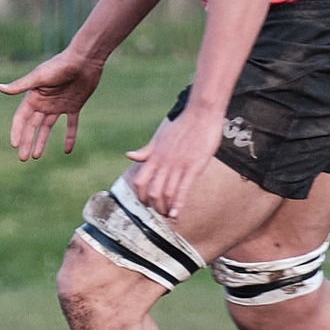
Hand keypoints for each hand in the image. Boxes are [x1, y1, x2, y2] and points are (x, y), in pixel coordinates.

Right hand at [0, 50, 103, 159]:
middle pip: (32, 126)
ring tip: (36, 156)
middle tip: (23, 158)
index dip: (17, 131)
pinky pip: (71, 124)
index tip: (14, 145)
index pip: (21, 118)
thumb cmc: (59, 66)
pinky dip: (69, 136)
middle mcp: (44, 103)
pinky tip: (67, 150)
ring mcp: (58, 105)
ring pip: (47, 127)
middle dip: (27, 141)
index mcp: (33, 97)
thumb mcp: (38, 77)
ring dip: (42, 141)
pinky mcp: (74, 106)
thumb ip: (20, 86)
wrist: (84, 60)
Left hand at [125, 105, 222, 219]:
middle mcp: (163, 163)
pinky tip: (176, 214)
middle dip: (153, 205)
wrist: (200, 114)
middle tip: (158, 212)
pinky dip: (178, 204)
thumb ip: (145, 150)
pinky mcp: (192, 167)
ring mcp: (177, 166)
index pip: (139, 180)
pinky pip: (182, 189)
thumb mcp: (159, 137)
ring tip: (168, 216)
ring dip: (165, 208)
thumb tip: (129, 156)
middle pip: (151, 191)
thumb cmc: (181, 124)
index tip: (145, 202)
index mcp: (153, 156)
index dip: (139, 195)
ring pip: (166, 193)